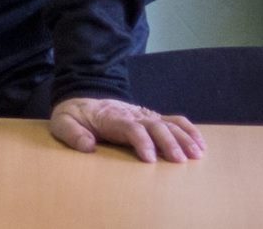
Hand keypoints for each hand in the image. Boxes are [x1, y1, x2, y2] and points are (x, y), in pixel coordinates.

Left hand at [49, 96, 205, 161]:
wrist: (82, 101)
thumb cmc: (74, 117)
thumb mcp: (62, 123)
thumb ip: (72, 134)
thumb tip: (88, 146)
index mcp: (110, 118)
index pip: (130, 127)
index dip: (141, 141)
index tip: (149, 159)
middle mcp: (131, 114)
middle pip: (154, 125)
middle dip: (168, 142)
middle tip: (179, 161)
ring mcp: (143, 115)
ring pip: (167, 123)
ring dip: (183, 137)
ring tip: (196, 155)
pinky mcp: (151, 118)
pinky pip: (174, 121)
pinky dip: (189, 130)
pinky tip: (200, 144)